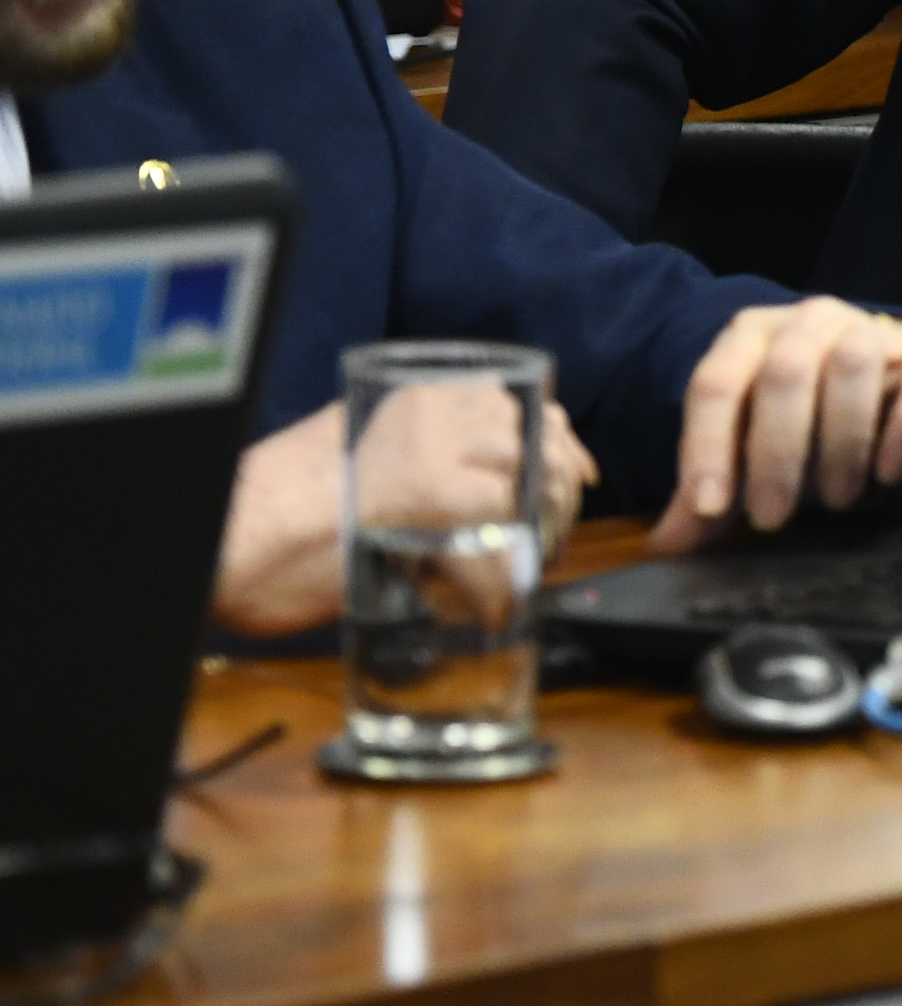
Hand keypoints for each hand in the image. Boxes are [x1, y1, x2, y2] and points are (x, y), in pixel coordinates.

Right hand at [211, 393, 593, 635]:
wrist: (224, 536)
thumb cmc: (274, 508)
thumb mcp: (352, 455)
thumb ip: (411, 455)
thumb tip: (469, 481)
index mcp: (417, 397)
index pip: (520, 406)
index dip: (556, 443)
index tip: (574, 474)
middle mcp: (432, 416)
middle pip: (536, 443)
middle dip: (556, 490)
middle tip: (552, 534)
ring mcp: (433, 457)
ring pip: (525, 488)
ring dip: (535, 534)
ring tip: (520, 572)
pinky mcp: (426, 508)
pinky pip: (492, 547)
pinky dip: (497, 585)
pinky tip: (490, 607)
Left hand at [652, 298, 901, 549]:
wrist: (891, 396)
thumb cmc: (807, 429)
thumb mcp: (751, 457)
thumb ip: (711, 498)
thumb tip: (667, 547)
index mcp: (751, 339)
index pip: (716, 385)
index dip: (708, 448)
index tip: (711, 510)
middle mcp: (810, 323)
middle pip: (784, 374)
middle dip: (775, 453)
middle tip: (773, 518)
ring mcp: (875, 333)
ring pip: (852, 368)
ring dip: (841, 444)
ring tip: (838, 501)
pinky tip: (890, 475)